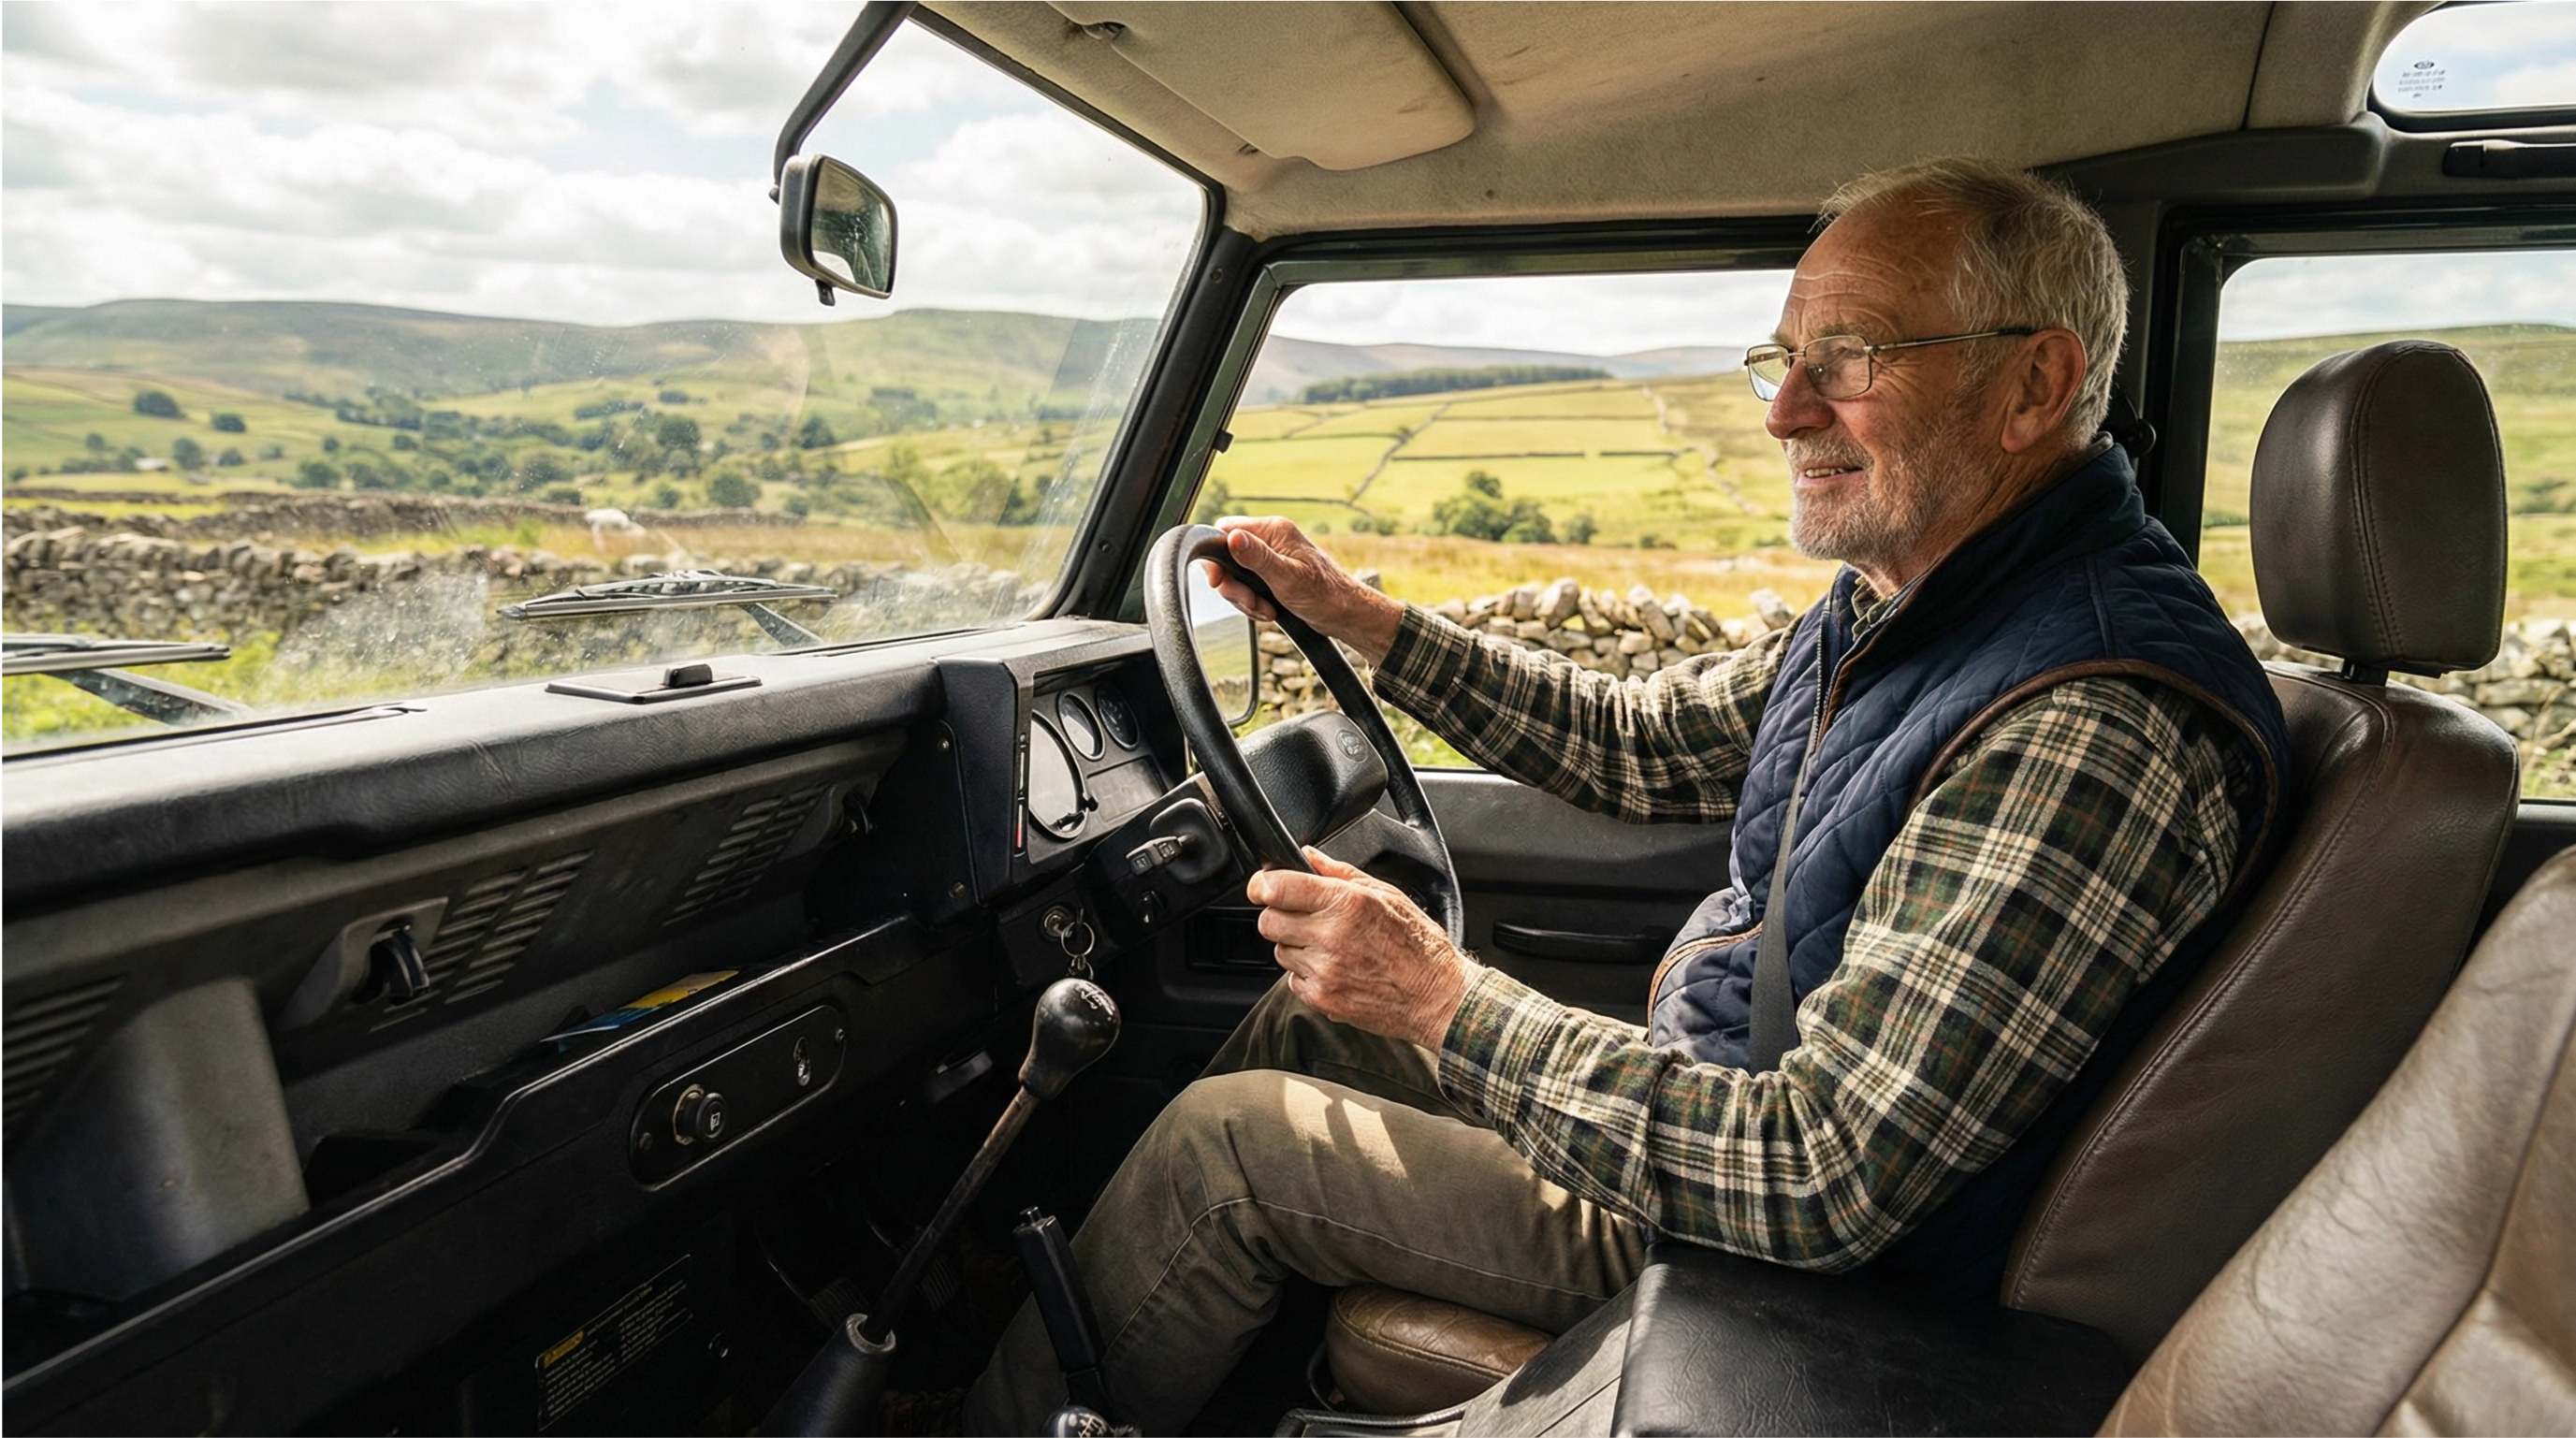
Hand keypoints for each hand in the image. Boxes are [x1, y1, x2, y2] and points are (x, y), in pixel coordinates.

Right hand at [1198, 516, 1402, 663]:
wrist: (1346, 615)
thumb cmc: (1324, 595)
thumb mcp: (1286, 577)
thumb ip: (1257, 558)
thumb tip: (1232, 538)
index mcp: (1274, 530)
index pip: (1226, 529)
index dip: (1215, 556)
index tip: (1219, 580)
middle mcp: (1271, 540)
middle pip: (1227, 557)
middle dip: (1233, 585)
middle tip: (1249, 601)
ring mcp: (1271, 558)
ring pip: (1236, 576)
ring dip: (1244, 599)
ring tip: (1265, 610)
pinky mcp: (1272, 575)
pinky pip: (1248, 588)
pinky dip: (1253, 604)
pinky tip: (1269, 612)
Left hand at [1245, 849, 1472, 1049]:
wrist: (1436, 996)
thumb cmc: (1418, 945)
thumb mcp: (1386, 894)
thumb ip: (1340, 872)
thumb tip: (1309, 855)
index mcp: (1347, 903)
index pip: (1277, 888)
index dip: (1263, 885)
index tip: (1263, 887)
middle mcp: (1330, 936)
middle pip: (1268, 921)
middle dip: (1280, 915)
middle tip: (1304, 917)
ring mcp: (1324, 971)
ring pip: (1280, 951)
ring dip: (1296, 946)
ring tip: (1330, 946)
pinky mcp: (1322, 999)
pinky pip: (1293, 980)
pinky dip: (1308, 974)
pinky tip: (1336, 968)